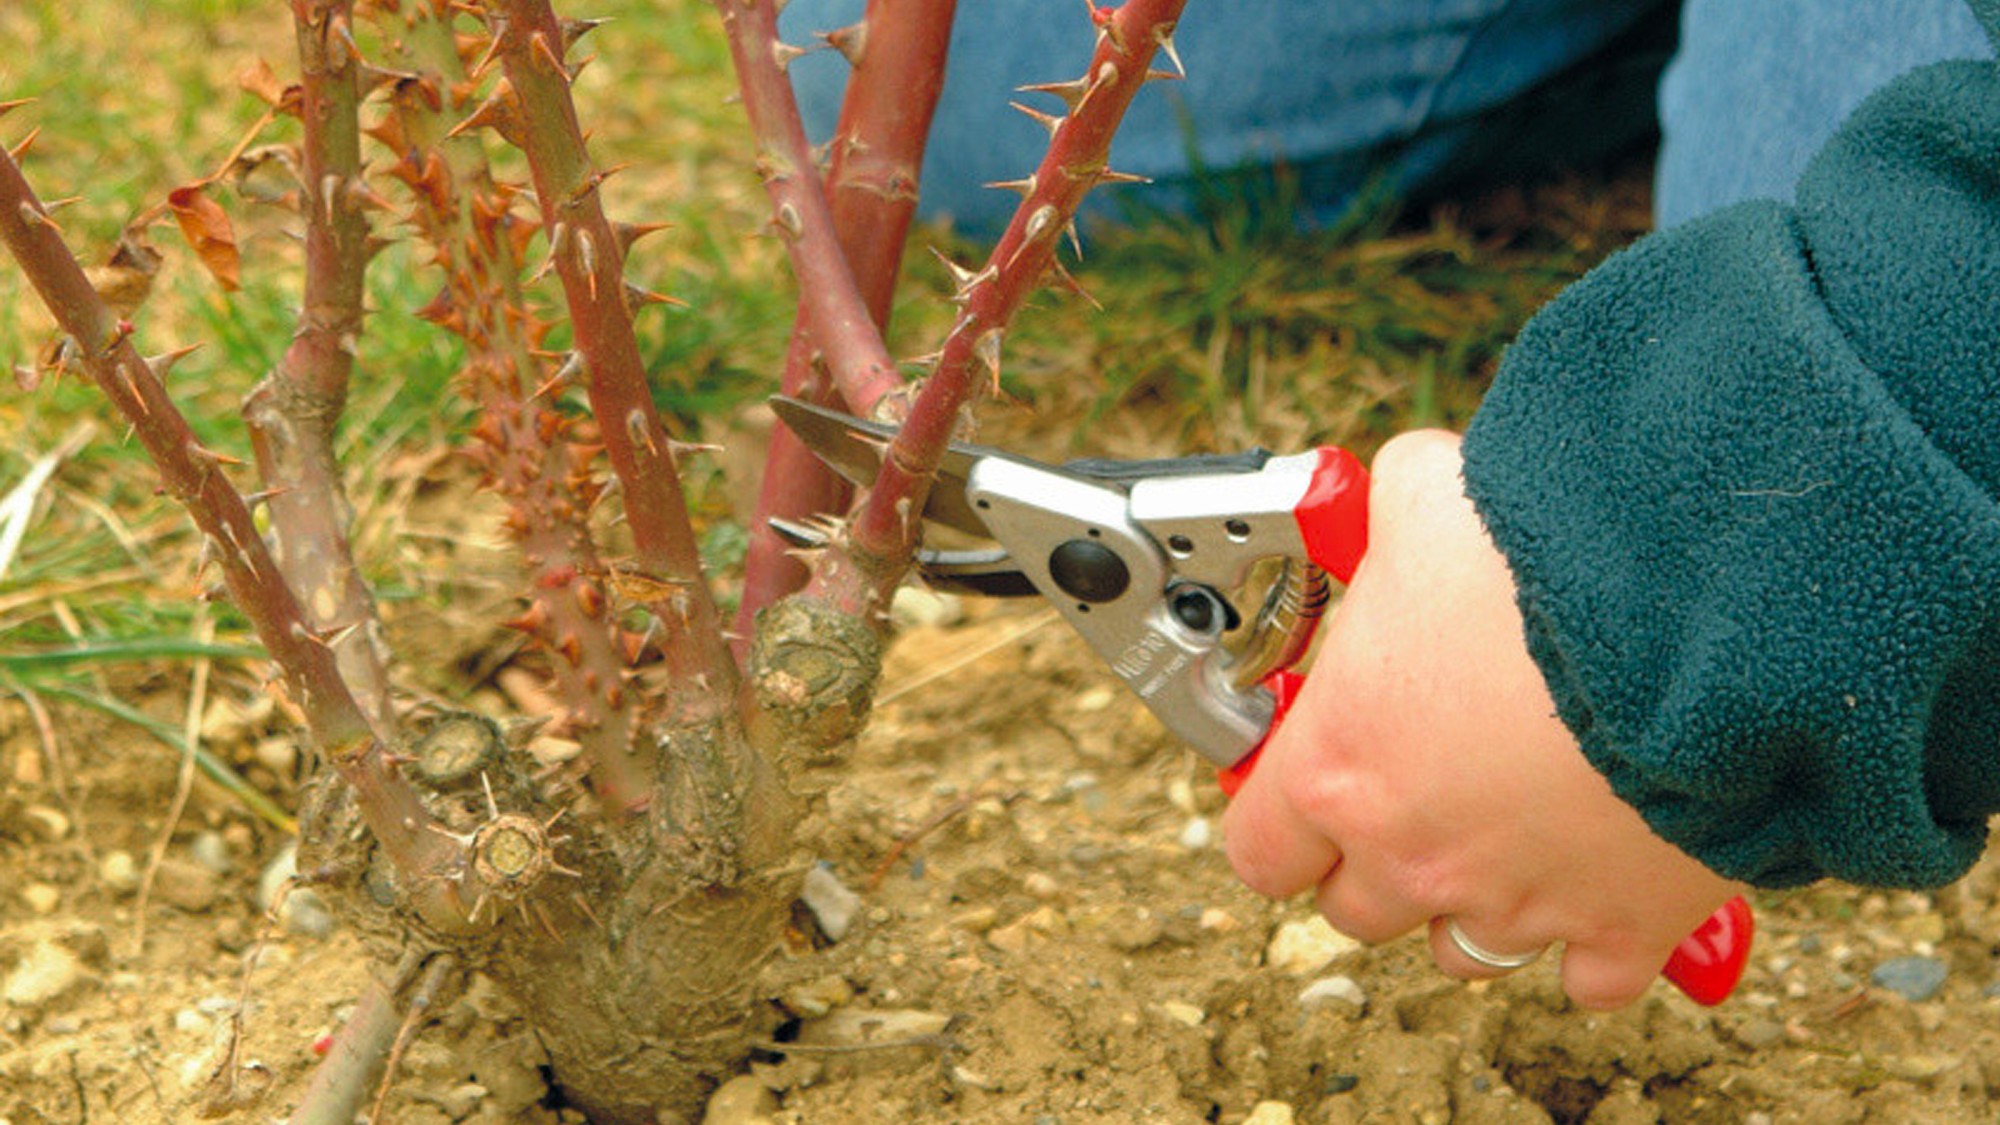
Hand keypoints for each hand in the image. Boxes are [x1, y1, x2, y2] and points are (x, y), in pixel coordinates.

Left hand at [1222, 430, 1745, 1008]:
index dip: (1280, 820)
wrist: (1703, 619)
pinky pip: (1589, 977)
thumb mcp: (1424, 500)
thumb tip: (1399, 491)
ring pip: (1463, 951)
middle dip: (1376, 861)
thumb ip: (1388, 516)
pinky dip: (1593, 943)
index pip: (1259, 849)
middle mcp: (1412, 855)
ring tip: (1508, 838)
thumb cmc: (1543, 564)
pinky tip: (1603, 880)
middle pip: (1355, 908)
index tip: (1307, 788)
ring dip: (1473, 904)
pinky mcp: (1622, 928)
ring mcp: (1516, 902)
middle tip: (1416, 798)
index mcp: (1339, 769)